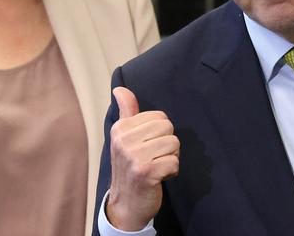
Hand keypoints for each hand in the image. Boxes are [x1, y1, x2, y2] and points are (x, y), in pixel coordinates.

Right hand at [106, 86, 179, 230]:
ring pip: (174, 144)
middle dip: (167, 144)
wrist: (125, 205)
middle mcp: (124, 140)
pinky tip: (159, 177)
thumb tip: (119, 88)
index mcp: (120, 128)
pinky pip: (174, 162)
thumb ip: (126, 111)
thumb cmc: (129, 167)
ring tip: (157, 166)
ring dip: (171, 157)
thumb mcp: (123, 138)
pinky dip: (172, 171)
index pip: (159, 116)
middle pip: (168, 128)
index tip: (148, 146)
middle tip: (154, 157)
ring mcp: (134, 157)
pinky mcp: (146, 172)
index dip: (160, 132)